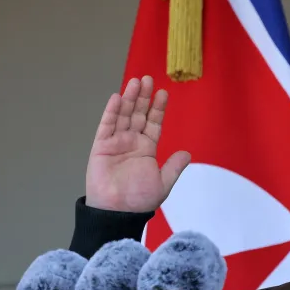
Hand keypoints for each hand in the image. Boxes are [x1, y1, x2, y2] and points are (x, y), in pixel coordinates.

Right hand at [85, 75, 191, 212]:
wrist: (118, 211)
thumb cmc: (139, 199)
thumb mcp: (163, 183)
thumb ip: (173, 167)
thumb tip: (187, 154)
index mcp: (146, 150)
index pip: (153, 124)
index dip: (157, 109)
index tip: (163, 93)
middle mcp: (131, 143)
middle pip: (138, 114)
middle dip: (143, 97)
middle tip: (148, 78)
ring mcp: (116, 143)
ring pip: (123, 116)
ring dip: (129, 99)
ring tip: (135, 82)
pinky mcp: (101, 146)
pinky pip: (107, 125)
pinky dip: (111, 112)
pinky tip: (117, 97)